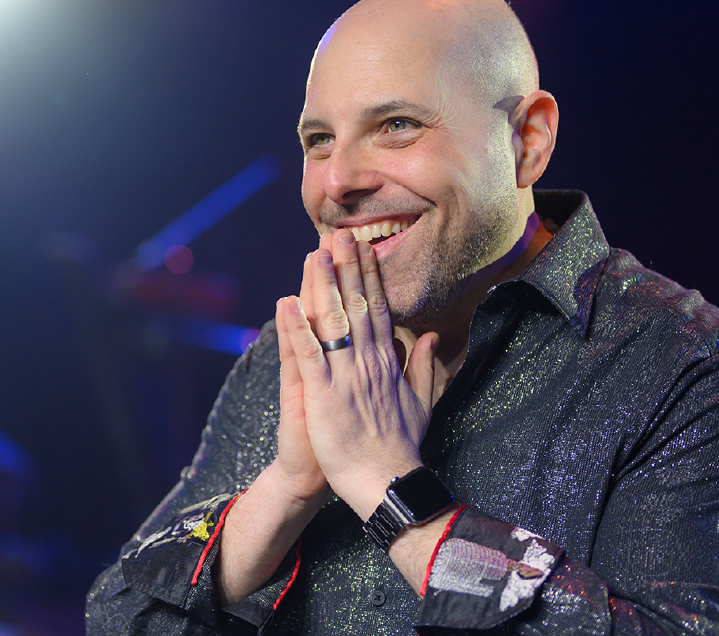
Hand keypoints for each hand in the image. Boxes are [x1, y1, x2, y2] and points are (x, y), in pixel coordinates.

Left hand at [277, 230, 441, 519]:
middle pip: (356, 306)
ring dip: (322, 286)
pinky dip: (296, 327)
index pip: (377, 310)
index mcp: (386, 363)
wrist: (388, 482)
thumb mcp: (420, 402)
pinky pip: (308, 355)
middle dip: (346, 269)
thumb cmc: (400, 447)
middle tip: (339, 235)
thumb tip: (431, 338)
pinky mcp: (323, 394)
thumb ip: (422, 366)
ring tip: (314, 253)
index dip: (368, 277)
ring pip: (332, 322)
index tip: (362, 250)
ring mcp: (345, 377)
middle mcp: (367, 363)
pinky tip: (287, 301)